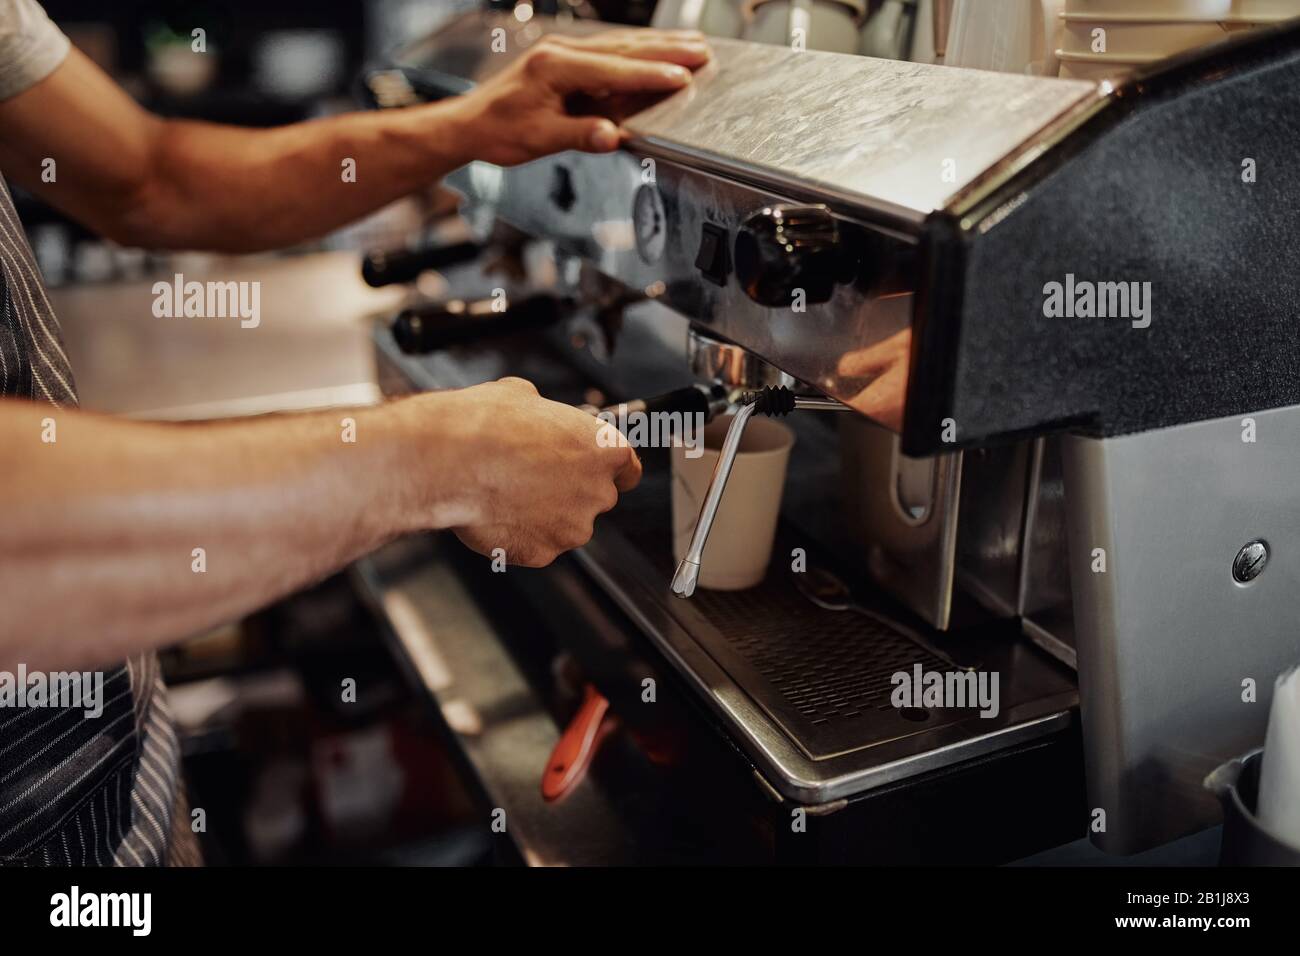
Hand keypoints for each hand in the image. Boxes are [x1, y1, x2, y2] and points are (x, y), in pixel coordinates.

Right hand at [402, 377, 641, 566]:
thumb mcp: (522, 396)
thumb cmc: (488, 425)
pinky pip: (536, 546)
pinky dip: (519, 536)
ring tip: (506, 494)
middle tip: (531, 479)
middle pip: (595, 498)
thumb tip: (533, 414)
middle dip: (568, 492)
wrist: (455, 460)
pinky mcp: (544, 553)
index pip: (628, 468)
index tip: (595, 471)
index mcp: (604, 448)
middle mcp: (598, 491)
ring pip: (565, 526)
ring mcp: (573, 527)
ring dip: (544, 516)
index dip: (608, 470)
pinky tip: (495, 514)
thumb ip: (544, 415)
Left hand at [448, 29, 710, 166]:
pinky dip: (637, 53)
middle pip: (623, 49)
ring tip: (691, 43)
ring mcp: (563, 53)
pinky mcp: (565, 60)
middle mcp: (560, 53)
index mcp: (554, 68)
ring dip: (657, 46)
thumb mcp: (539, 140)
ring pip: (619, 46)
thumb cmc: (499, 132)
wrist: (470, 124)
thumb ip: (579, 135)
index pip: (613, 71)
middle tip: (702, 49)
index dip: (650, 76)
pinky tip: (656, 51)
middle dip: (665, 50)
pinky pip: (608, 53)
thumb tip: (613, 137)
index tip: (682, 77)